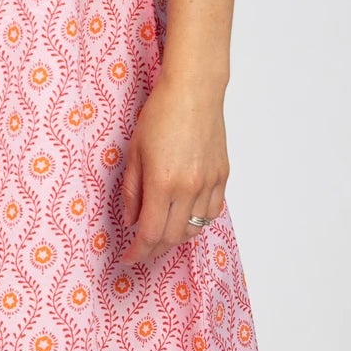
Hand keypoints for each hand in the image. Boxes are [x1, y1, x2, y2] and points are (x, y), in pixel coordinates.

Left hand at [120, 73, 228, 263]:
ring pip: (195, 228)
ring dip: (176, 238)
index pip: (150, 233)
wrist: (194, 92)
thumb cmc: (159, 116)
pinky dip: (196, 221)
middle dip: (154, 250)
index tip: (128, 258)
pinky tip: (183, 217)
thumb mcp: (134, 153)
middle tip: (141, 251)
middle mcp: (189, 188)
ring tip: (160, 235)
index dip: (138, 251)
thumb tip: (131, 221)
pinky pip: (211, 212)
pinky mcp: (222, 176)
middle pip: (172, 237)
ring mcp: (209, 183)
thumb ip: (132, 191)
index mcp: (163, 183)